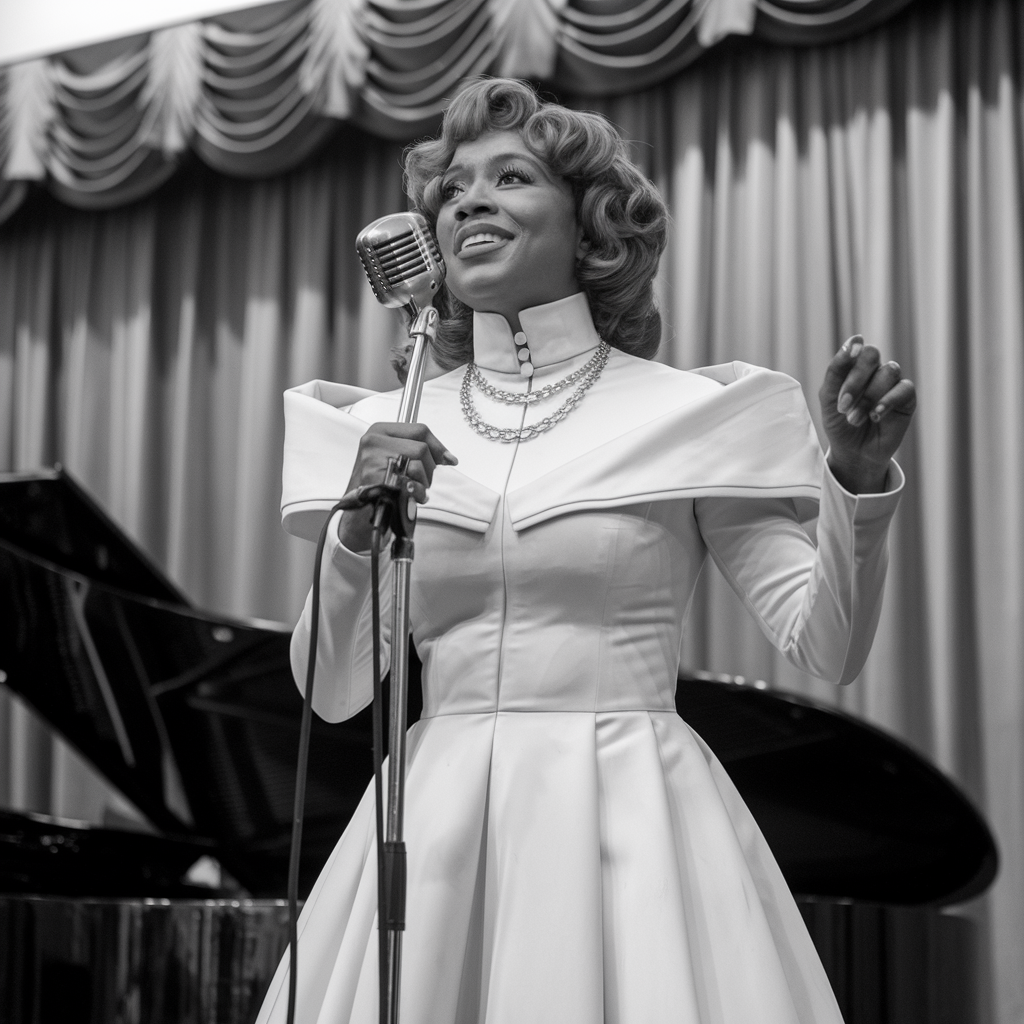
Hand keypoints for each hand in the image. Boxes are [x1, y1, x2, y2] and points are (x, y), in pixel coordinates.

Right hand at [338, 423, 456, 551]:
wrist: (358, 512)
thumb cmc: (379, 484)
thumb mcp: (393, 458)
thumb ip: (417, 450)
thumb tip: (448, 457)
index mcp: (378, 431)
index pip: (419, 430)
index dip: (438, 446)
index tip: (448, 459)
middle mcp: (373, 441)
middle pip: (421, 448)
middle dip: (428, 469)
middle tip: (420, 481)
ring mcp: (373, 459)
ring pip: (418, 465)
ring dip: (423, 483)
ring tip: (413, 490)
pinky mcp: (376, 479)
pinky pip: (411, 483)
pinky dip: (417, 493)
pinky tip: (411, 498)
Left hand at [819, 335, 915, 493]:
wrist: (853, 452)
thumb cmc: (839, 423)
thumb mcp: (829, 398)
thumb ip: (837, 369)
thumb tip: (857, 339)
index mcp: (854, 367)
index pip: (856, 349)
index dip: (850, 354)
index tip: (846, 360)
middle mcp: (875, 370)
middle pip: (872, 355)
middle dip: (855, 380)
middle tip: (843, 407)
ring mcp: (892, 383)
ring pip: (888, 372)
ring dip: (868, 398)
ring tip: (855, 419)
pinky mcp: (907, 399)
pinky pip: (904, 389)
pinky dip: (887, 402)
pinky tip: (875, 416)